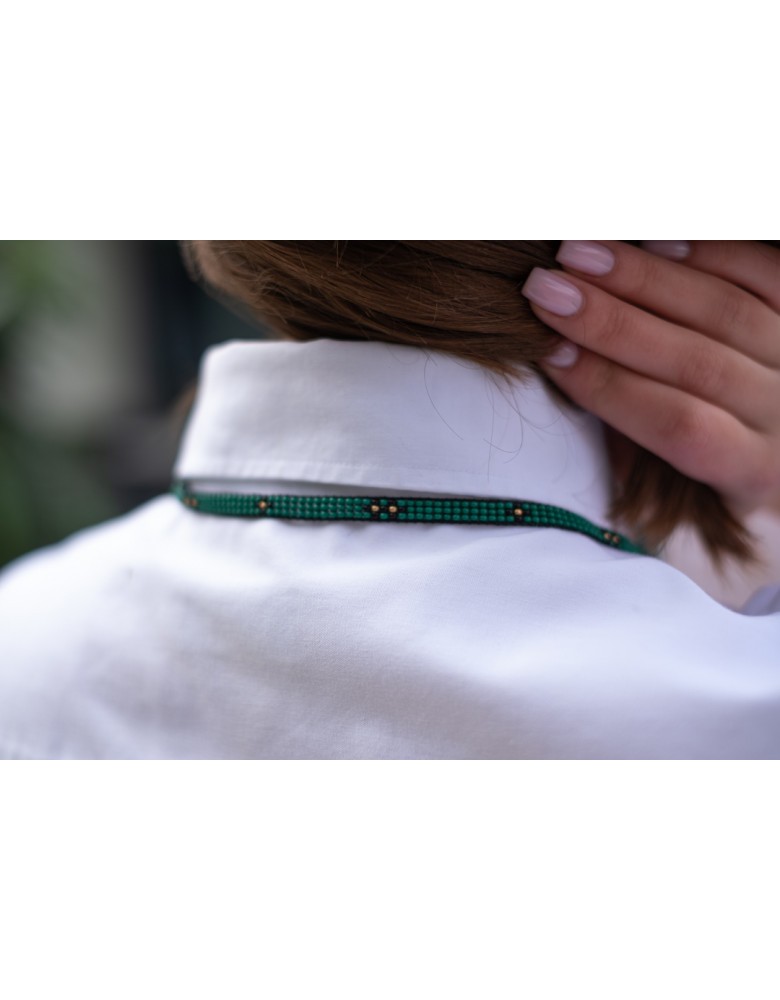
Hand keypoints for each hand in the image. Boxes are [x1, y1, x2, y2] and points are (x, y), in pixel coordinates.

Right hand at [521, 241, 779, 516]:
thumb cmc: (723, 460)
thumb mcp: (685, 484)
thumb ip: (639, 437)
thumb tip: (569, 369)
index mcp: (753, 471)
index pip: (679, 426)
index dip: (610, 388)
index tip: (550, 352)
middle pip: (696, 362)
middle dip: (611, 323)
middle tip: (546, 288)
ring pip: (725, 311)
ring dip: (645, 278)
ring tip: (578, 254)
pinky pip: (767, 275)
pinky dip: (711, 253)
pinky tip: (653, 241)